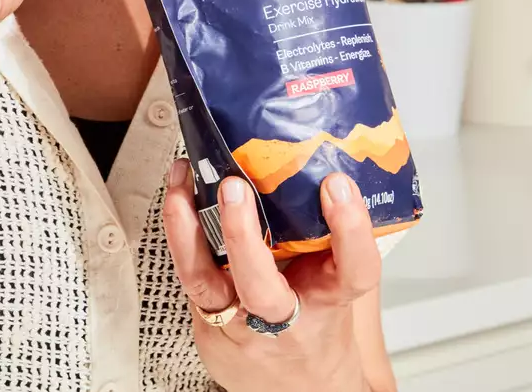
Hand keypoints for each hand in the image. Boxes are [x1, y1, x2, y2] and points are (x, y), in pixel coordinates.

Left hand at [163, 163, 380, 391]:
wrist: (299, 390)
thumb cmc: (318, 327)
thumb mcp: (337, 284)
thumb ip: (332, 236)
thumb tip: (327, 163)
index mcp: (330, 301)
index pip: (354, 270)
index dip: (349, 228)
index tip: (337, 186)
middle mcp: (285, 319)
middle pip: (262, 287)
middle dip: (243, 236)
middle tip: (235, 186)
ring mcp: (240, 324)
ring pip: (206, 283)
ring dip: (188, 228)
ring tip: (183, 181)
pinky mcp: (208, 324)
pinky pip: (189, 278)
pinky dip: (180, 236)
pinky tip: (177, 200)